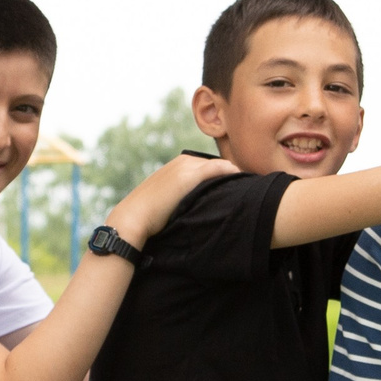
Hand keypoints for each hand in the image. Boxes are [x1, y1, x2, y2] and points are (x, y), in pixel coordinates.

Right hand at [105, 152, 237, 244]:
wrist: (134, 217)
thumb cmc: (148, 216)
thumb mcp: (166, 200)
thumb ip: (181, 198)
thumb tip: (193, 211)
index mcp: (176, 166)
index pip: (206, 166)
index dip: (222, 176)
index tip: (234, 186)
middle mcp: (181, 162)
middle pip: (214, 164)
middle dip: (229, 174)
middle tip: (245, 186)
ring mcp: (185, 167)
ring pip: (218, 165)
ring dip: (232, 173)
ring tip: (247, 185)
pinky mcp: (188, 176)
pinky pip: (217, 169)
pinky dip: (230, 172)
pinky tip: (241, 179)